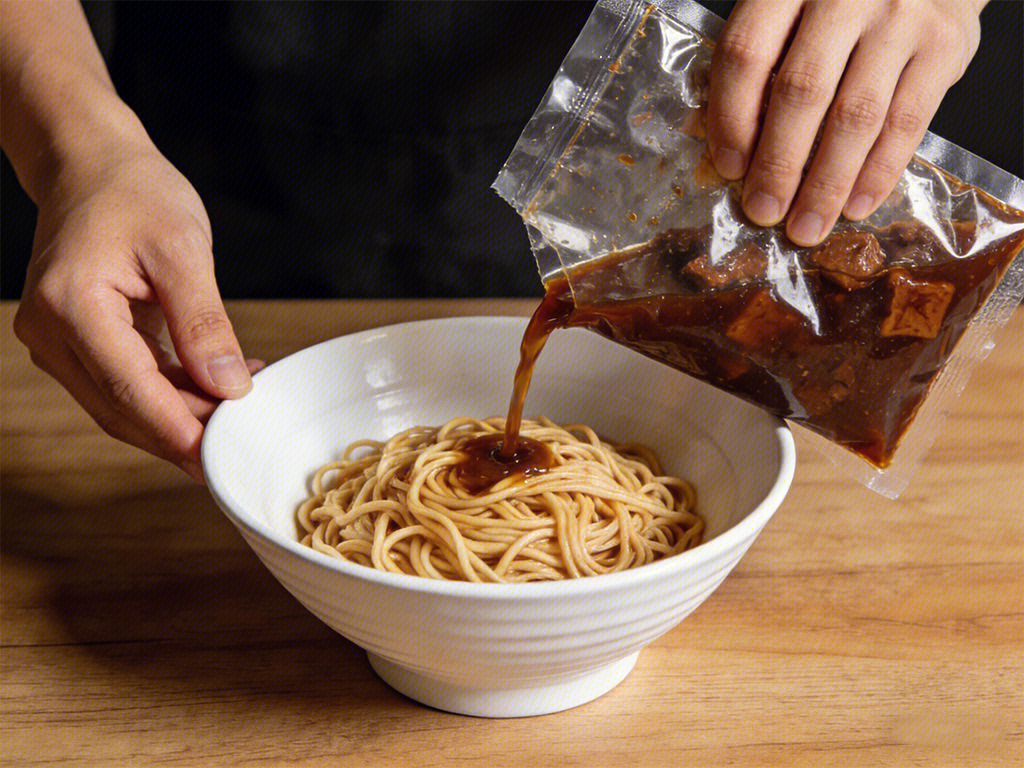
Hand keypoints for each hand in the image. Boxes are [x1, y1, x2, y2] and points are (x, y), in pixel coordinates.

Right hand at [13, 143, 261, 480]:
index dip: (180, 431)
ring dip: (179, 417)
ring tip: (238, 411)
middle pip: (121, 409)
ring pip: (120, 406)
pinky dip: (168, 396)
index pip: (130, 389)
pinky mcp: (73, 343)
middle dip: (184, 433)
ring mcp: (55, 341)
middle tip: (241, 443)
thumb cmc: (133, 191)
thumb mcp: (183, 248)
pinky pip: (122, 385)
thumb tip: (228, 385)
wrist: (89, 164)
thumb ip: (204, 322)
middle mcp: (50, 330)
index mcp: (71, 304)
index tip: (222, 458)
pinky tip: (213, 389)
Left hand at [706, 0, 984, 245]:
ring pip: (855, 115)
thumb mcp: (794, 3)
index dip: (731, 118)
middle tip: (763, 211)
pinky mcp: (945, 45)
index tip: (728, 167)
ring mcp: (900, 17)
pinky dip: (878, 171)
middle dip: (778, 164)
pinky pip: (907, 121)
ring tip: (806, 226)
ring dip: (826, 182)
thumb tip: (730, 145)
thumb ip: (763, 56)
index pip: (747, 54)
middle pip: (801, 91)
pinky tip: (855, 205)